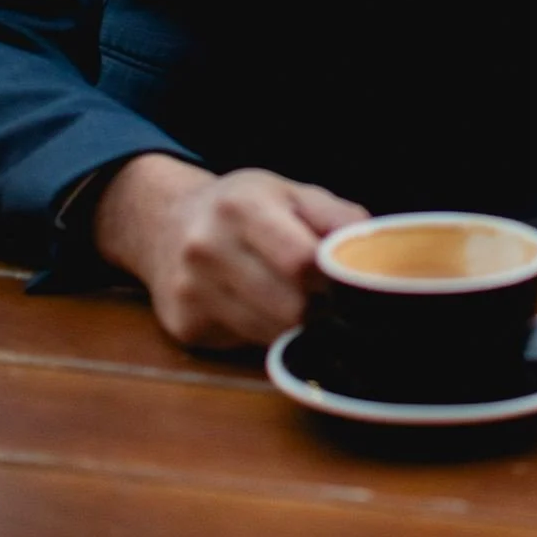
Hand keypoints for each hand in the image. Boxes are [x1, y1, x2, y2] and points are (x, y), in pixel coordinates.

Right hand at [92, 153, 367, 349]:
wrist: (167, 223)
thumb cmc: (243, 206)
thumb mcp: (290, 192)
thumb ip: (335, 217)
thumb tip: (370, 250)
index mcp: (242, 207)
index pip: (300, 260)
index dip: (331, 278)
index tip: (344, 281)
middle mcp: (208, 248)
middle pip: (288, 307)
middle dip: (317, 308)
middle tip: (326, 299)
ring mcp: (191, 290)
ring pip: (268, 334)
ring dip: (293, 326)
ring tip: (297, 302)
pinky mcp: (183, 326)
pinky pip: (243, 344)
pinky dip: (262, 333)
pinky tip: (258, 308)